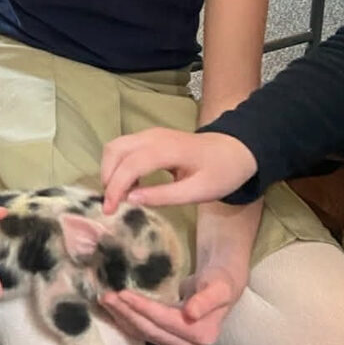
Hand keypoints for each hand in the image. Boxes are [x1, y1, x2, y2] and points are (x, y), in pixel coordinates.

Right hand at [101, 128, 258, 212]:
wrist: (236, 150)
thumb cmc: (221, 173)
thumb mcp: (199, 192)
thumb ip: (165, 196)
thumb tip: (132, 200)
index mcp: (168, 149)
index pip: (131, 164)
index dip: (116, 187)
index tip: (110, 210)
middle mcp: (154, 136)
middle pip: (115, 150)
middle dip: (107, 178)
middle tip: (113, 205)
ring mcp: (150, 134)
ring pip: (116, 146)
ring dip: (110, 170)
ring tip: (120, 196)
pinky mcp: (150, 138)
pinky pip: (124, 148)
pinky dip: (118, 166)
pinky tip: (131, 186)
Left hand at [101, 264, 245, 344]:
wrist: (220, 286)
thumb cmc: (219, 281)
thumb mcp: (219, 286)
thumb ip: (207, 300)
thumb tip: (191, 313)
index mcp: (202, 334)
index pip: (164, 321)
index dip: (143, 308)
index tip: (123, 293)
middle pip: (151, 330)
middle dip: (126, 313)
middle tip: (105, 296)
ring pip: (143, 333)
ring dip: (122, 318)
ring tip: (105, 300)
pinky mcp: (167, 341)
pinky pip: (143, 333)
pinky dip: (126, 321)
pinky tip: (113, 310)